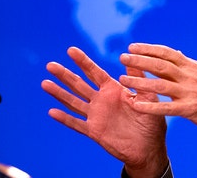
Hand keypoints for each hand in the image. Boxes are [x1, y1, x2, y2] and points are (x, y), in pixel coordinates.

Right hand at [41, 46, 167, 176]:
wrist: (149, 147)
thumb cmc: (151, 121)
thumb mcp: (148, 97)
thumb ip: (138, 79)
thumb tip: (129, 58)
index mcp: (114, 90)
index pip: (95, 72)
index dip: (83, 62)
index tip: (71, 50)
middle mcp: (102, 100)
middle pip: (79, 85)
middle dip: (65, 75)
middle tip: (50, 65)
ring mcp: (96, 115)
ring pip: (74, 102)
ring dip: (59, 93)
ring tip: (45, 83)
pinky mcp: (94, 131)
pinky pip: (77, 124)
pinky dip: (65, 118)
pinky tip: (52, 112)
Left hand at [118, 43, 196, 140]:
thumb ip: (187, 65)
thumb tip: (175, 52)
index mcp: (193, 66)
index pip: (167, 53)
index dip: (148, 49)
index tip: (132, 46)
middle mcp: (190, 76)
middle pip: (160, 65)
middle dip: (139, 60)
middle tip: (122, 58)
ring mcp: (190, 93)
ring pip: (159, 85)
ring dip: (139, 82)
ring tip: (122, 80)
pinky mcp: (190, 109)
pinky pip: (165, 108)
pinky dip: (148, 106)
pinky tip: (134, 105)